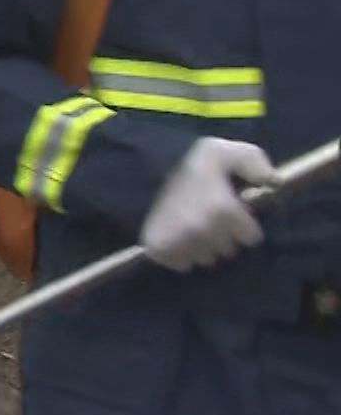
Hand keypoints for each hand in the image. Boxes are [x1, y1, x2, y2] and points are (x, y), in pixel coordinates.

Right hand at [140, 138, 269, 270]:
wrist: (139, 166)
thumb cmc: (188, 159)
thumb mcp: (225, 150)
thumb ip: (255, 162)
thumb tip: (276, 182)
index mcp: (225, 211)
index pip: (251, 237)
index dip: (243, 224)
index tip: (231, 212)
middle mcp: (204, 232)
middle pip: (228, 250)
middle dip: (224, 236)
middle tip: (209, 217)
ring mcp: (180, 243)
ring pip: (206, 259)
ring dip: (203, 247)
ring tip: (193, 227)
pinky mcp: (160, 250)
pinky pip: (182, 265)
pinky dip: (181, 254)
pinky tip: (177, 236)